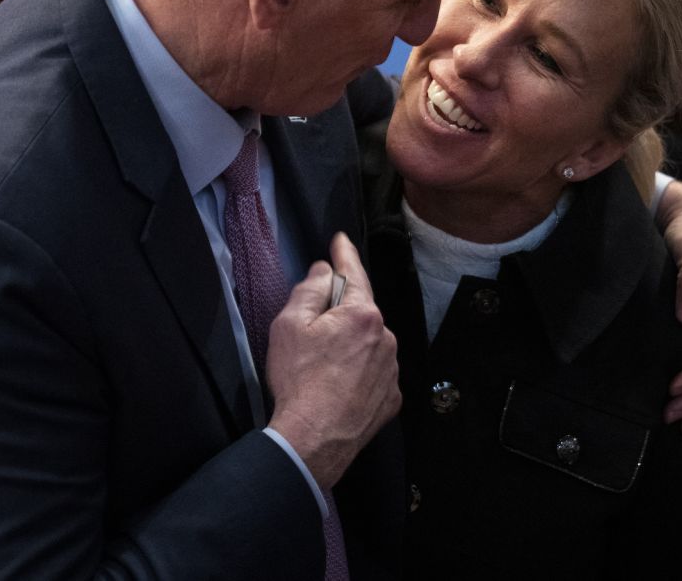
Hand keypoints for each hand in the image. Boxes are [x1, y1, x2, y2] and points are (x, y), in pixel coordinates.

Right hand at [266, 233, 400, 489]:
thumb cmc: (299, 381)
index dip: (344, 254)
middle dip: (340, 312)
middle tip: (312, 329)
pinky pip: (374, 374)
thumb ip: (309, 290)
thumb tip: (323, 272)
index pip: (354, 272)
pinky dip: (359, 373)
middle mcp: (386, 337)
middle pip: (360, 312)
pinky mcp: (391, 398)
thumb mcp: (289, 325)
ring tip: (321, 368)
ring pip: (369, 344)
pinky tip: (337, 386)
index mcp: (362, 314)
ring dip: (351, 345)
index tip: (340, 241)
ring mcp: (392, 370)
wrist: (313, 440)